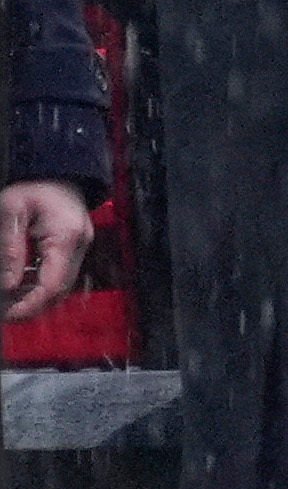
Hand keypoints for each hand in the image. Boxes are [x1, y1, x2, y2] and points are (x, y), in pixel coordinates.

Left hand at [2, 180, 94, 320]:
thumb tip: (8, 284)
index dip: (30, 305)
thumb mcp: (11, 212)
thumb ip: (10, 249)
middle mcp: (80, 245)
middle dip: (32, 307)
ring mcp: (80, 247)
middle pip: (60, 291)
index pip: (53, 285)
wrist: (58, 173)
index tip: (9, 314)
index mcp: (66, 236)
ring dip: (36, 299)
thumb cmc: (35, 187)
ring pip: (62, 287)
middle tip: (5, 313)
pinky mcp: (76, 248)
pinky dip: (41, 287)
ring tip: (8, 303)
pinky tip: (20, 288)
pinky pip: (61, 276)